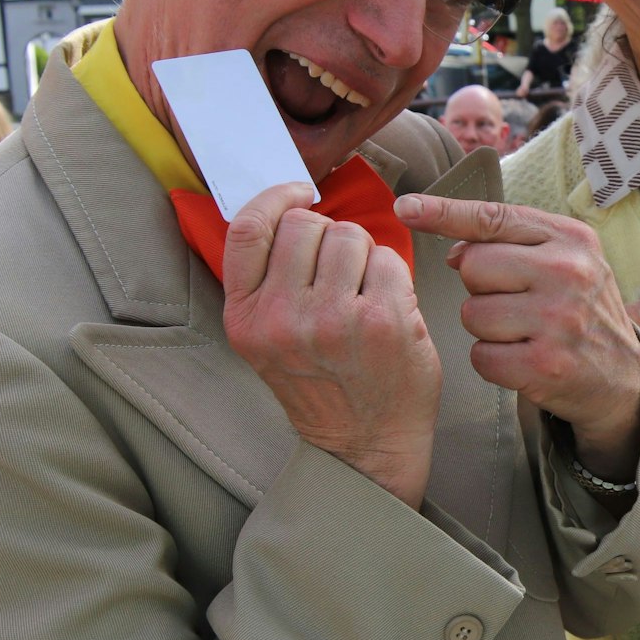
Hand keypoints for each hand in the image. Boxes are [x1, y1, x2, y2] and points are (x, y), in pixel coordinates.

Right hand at [223, 182, 439, 507]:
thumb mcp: (269, 337)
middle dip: (329, 235)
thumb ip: (270, 279)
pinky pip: (388, 259)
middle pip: (306, 223)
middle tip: (339, 274)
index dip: (277, 197)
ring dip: (363, 254)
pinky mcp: (380, 321)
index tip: (300, 194)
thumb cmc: (322, 382)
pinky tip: (388, 309)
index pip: (249, 227)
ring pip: (350, 235)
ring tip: (363, 294)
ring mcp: (331, 320)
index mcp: (246, 317)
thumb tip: (291, 205)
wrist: (364, 445)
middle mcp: (281, 318)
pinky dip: (392, 276)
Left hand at [396, 194, 639, 481]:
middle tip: (514, 303)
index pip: (493, 217)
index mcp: (571, 239)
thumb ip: (513, 245)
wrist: (627, 378)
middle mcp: (569, 272)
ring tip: (523, 334)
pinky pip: (480, 355)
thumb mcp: (566, 262)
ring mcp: (558, 320)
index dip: (443, 212)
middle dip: (480, 287)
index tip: (406, 207)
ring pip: (472, 313)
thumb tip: (454, 250)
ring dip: (486, 328)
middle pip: (473, 266)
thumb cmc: (583, 312)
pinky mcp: (545, 365)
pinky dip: (492, 361)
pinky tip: (522, 360)